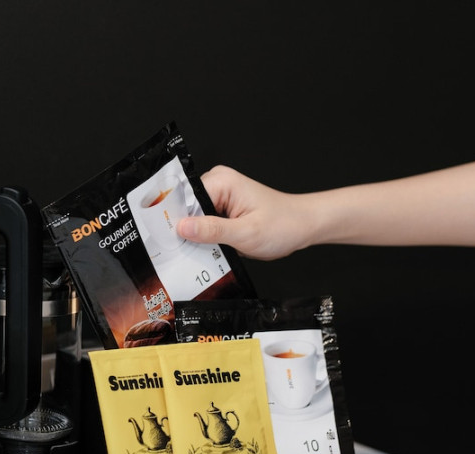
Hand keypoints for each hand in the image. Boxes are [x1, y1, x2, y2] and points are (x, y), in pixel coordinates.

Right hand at [177, 166, 314, 259]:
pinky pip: (205, 223)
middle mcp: (219, 184)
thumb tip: (182, 227)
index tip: (170, 239)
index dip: (176, 220)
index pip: (184, 198)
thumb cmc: (283, 225)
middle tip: (190, 250)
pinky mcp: (223, 209)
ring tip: (206, 249)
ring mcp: (220, 196)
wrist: (303, 226)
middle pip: (186, 208)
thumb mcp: (245, 233)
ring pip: (194, 218)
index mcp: (222, 181)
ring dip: (198, 236)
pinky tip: (213, 248)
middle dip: (186, 230)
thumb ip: (212, 230)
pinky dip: (206, 238)